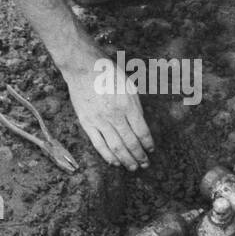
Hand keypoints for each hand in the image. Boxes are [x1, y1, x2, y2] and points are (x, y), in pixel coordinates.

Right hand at [60, 50, 154, 169]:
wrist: (83, 68)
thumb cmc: (109, 73)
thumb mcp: (130, 87)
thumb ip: (136, 108)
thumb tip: (141, 126)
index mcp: (128, 105)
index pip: (142, 131)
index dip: (148, 143)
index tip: (151, 150)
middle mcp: (115, 115)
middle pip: (130, 142)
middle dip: (140, 156)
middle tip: (145, 164)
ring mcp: (100, 121)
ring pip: (115, 147)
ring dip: (126, 159)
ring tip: (132, 167)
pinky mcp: (87, 123)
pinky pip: (98, 144)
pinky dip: (107, 156)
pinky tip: (114, 162)